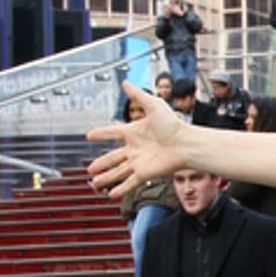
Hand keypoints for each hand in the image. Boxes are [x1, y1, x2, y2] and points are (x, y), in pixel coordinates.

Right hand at [86, 83, 187, 199]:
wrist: (186, 144)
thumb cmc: (174, 125)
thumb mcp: (154, 106)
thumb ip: (138, 96)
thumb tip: (126, 82)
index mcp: (134, 132)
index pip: (113, 132)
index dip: (101, 133)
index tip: (89, 135)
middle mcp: (135, 148)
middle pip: (113, 157)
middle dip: (101, 163)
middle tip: (90, 168)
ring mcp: (139, 162)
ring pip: (118, 172)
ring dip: (106, 177)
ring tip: (95, 182)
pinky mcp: (145, 173)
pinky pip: (130, 182)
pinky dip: (121, 189)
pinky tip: (112, 195)